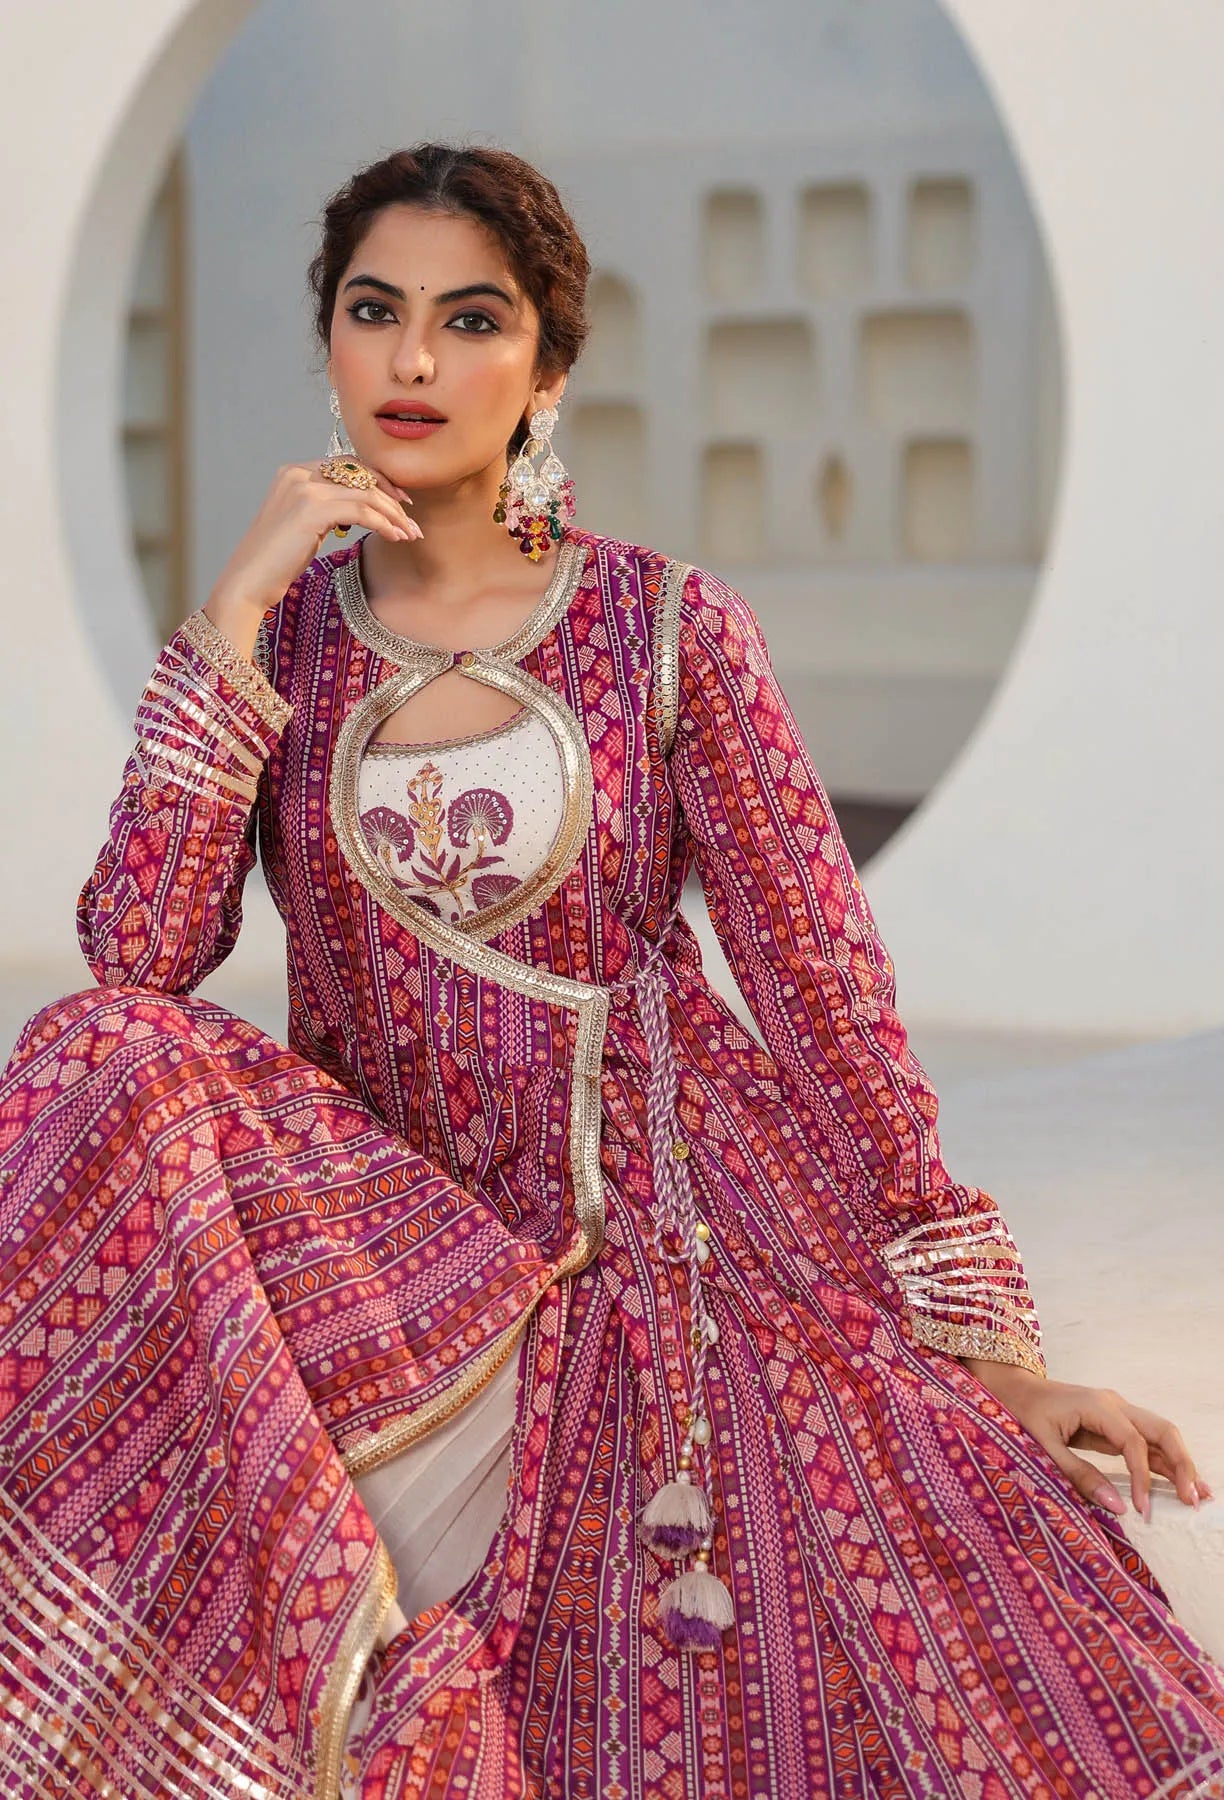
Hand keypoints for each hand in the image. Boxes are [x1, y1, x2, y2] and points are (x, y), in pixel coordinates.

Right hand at [204, 460, 420, 650]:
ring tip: (410, 534)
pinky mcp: (312, 510)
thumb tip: (362, 508)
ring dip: (394, 514)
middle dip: (392, 496)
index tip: (400, 501)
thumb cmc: (276, 560)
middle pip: (361, 474)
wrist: (249, 580)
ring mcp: (304, 489)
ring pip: (366, 493)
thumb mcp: (303, 524)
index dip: (379, 480)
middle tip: (411, 520)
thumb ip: (326, 507)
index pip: (349, 465)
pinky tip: (395, 537)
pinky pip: (362, 511)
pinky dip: (384, 524)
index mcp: (295, 472)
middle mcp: (299, 473)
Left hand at [961, 1358, 1212, 1521]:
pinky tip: (1176, 1484)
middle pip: (1161, 1429)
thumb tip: (1118, 1506)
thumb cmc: (1021, 1413)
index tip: (1143, 1509)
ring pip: (1159, 1434)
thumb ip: (1078, 1475)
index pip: (1133, 1442)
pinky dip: (1163, 1462)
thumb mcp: (1042, 1447)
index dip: (1142, 1477)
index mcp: (1097, 1406)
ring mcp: (1116, 1411)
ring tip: (1199, 1495)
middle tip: (1193, 1499)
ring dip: (1180, 1463)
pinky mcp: (1113, 1423)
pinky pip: (1145, 1441)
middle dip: (1181, 1464)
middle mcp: (1114, 1404)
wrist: (1009, 1387)